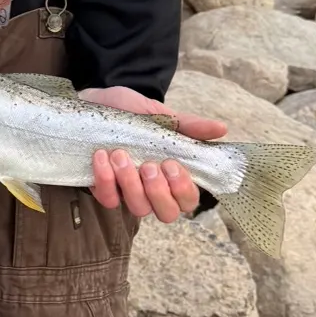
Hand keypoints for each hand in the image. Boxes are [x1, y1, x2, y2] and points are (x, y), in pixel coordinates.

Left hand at [78, 87, 226, 222]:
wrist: (94, 102)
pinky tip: (101, 156)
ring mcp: (127, 192)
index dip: (183, 190)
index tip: (171, 164)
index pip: (188, 200)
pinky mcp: (102, 189)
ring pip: (138, 208)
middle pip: (167, 213)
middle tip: (149, 166)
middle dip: (159, 192)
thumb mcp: (159, 115)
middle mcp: (151, 189)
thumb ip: (188, 126)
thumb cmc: (130, 112)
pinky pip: (108, 199)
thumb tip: (221, 129)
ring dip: (130, 183)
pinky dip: (105, 179)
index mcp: (171, 174)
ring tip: (120, 154)